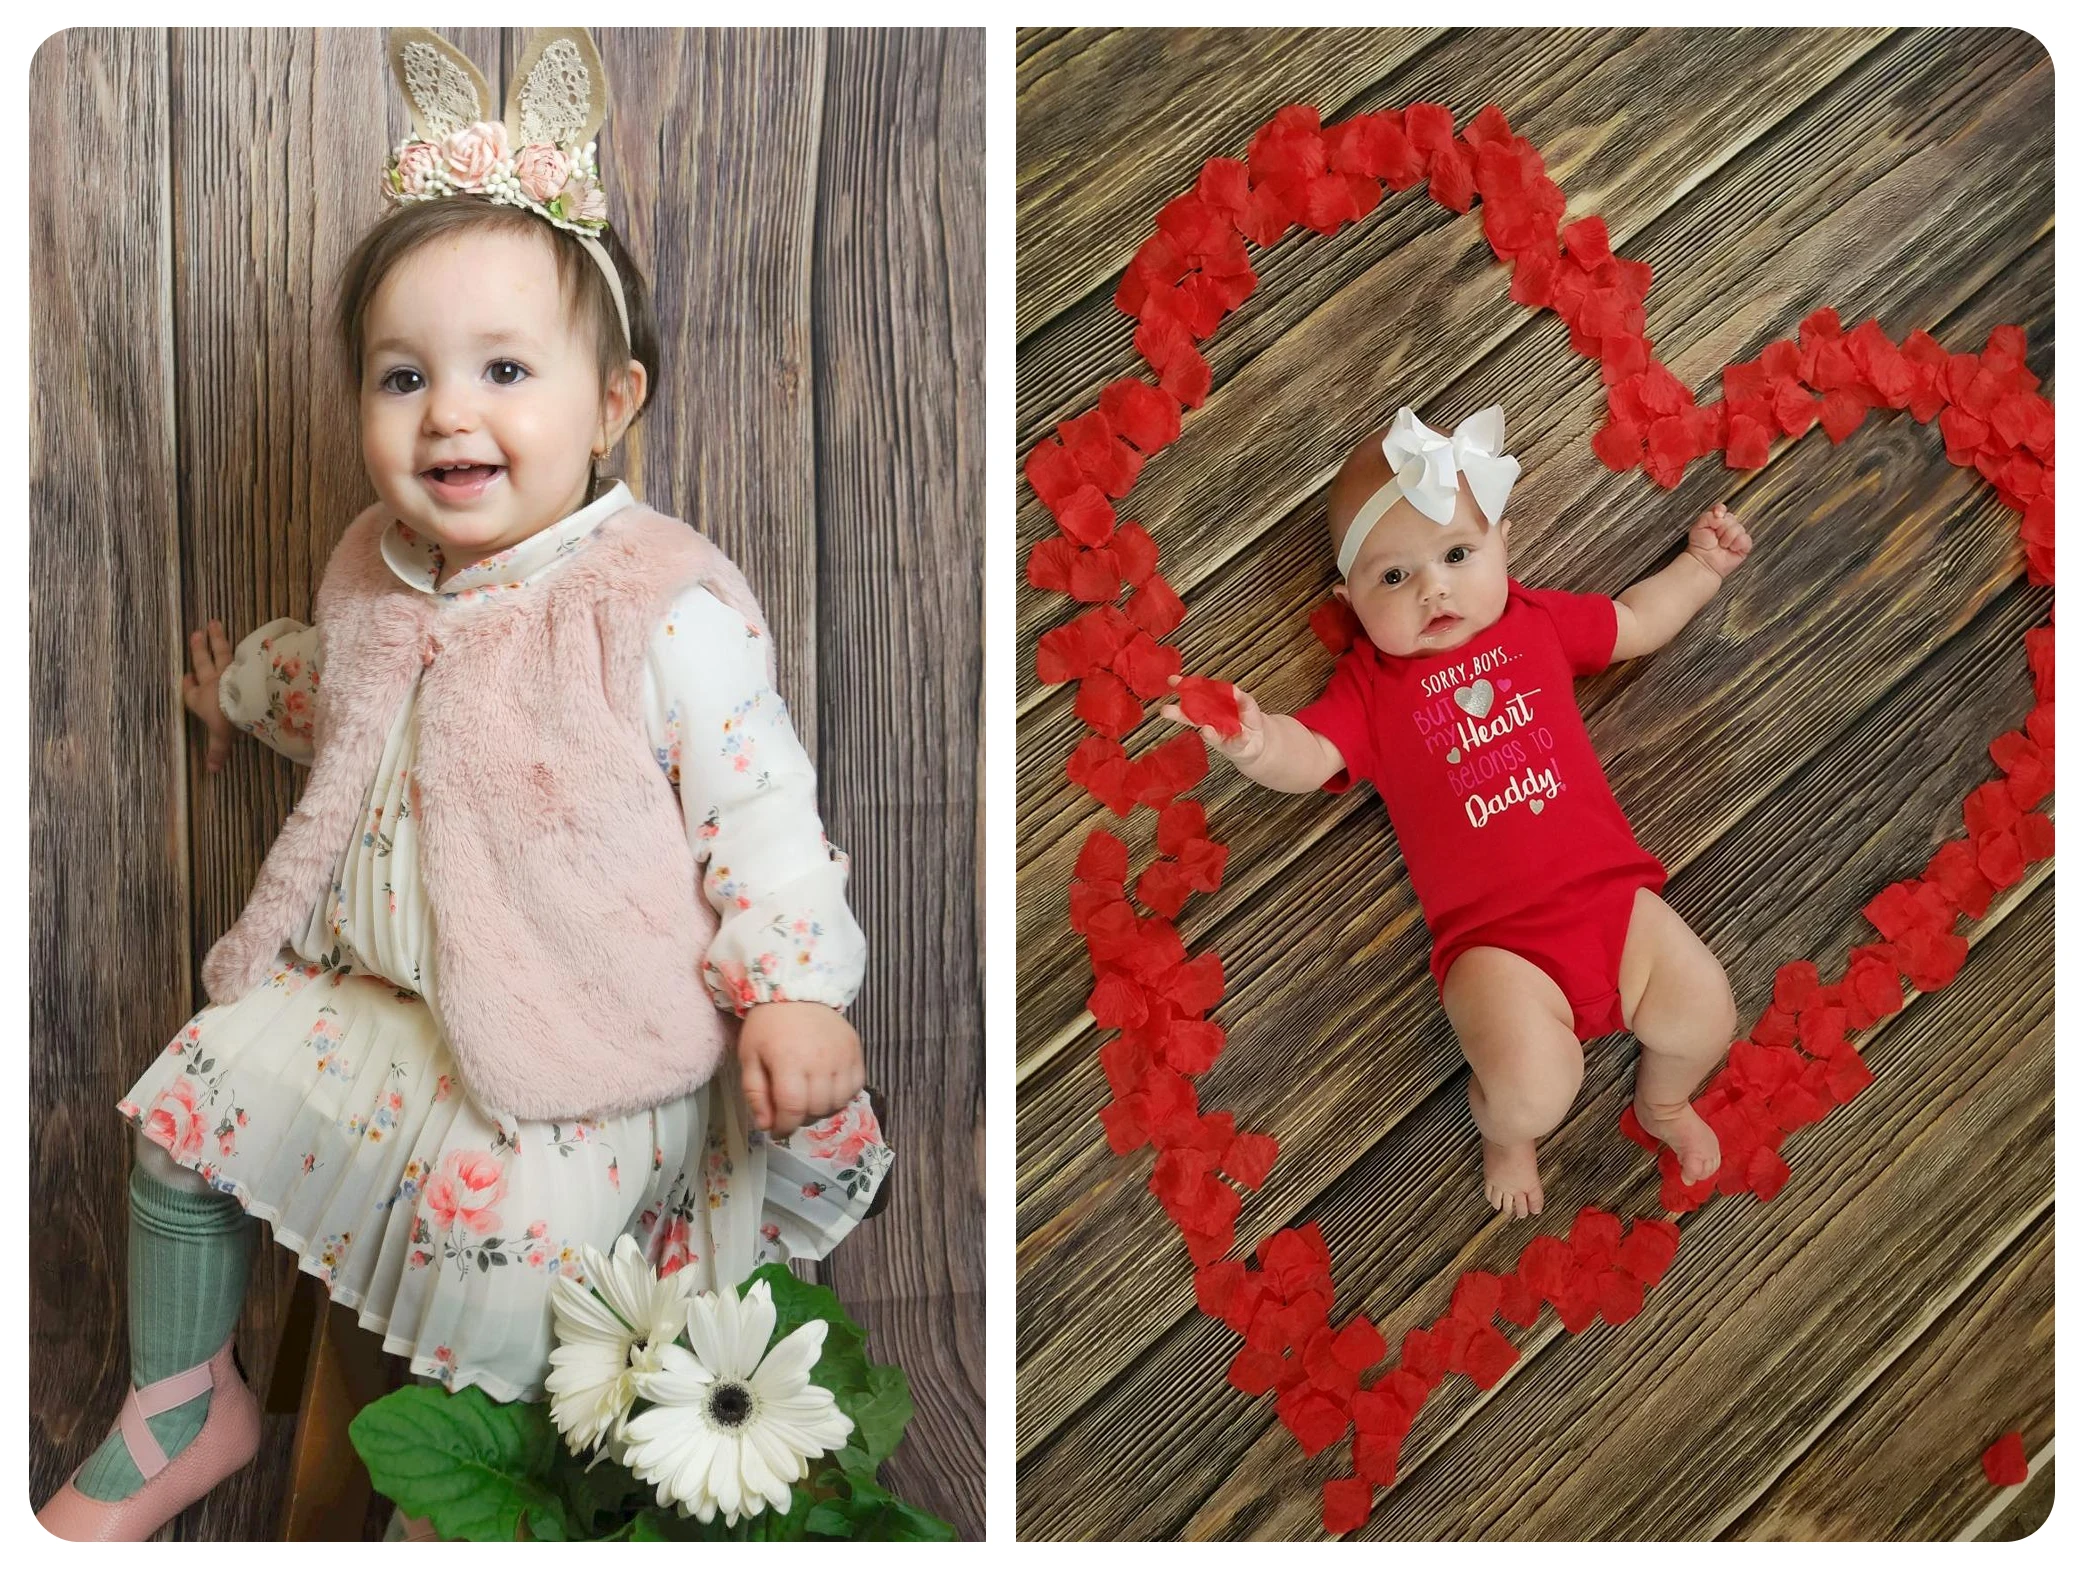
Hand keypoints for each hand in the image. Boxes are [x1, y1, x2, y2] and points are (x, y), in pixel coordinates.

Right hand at [181, 620, 234, 772]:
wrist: (243, 698)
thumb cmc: (227, 718)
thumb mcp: (222, 737)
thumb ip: (218, 750)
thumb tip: (212, 770)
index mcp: (202, 698)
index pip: (191, 691)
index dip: (189, 684)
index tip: (186, 674)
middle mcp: (213, 681)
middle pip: (203, 663)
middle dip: (199, 650)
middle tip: (196, 634)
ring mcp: (229, 669)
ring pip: (221, 651)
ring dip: (217, 639)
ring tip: (214, 623)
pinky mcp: (245, 661)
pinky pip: (243, 650)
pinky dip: (243, 643)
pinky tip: (248, 635)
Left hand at [738, 1001, 864, 1136]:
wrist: (796, 992)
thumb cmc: (767, 1027)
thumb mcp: (749, 1058)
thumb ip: (755, 1094)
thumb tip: (766, 1126)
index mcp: (789, 1061)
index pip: (793, 1109)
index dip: (784, 1127)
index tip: (777, 1129)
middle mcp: (820, 1061)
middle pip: (816, 1109)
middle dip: (800, 1118)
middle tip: (790, 1109)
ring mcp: (842, 1056)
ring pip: (838, 1103)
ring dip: (821, 1109)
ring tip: (808, 1098)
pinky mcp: (856, 1051)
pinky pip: (855, 1088)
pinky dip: (841, 1096)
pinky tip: (827, 1087)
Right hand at [1157, 674, 1265, 764]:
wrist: (1258, 742)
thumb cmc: (1247, 721)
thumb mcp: (1246, 704)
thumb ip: (1241, 698)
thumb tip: (1234, 690)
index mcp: (1209, 710)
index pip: (1194, 698)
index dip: (1183, 688)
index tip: (1172, 681)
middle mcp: (1210, 724)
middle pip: (1192, 719)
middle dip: (1178, 714)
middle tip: (1166, 710)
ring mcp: (1221, 738)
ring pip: (1212, 736)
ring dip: (1209, 733)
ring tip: (1206, 730)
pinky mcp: (1234, 748)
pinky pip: (1236, 743)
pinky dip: (1240, 739)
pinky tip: (1244, 736)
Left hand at [1685, 503, 1751, 579]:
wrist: (1702, 561)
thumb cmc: (1700, 546)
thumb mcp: (1698, 526)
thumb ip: (1708, 516)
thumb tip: (1719, 514)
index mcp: (1718, 520)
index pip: (1723, 508)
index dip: (1720, 510)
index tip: (1717, 515)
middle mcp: (1728, 526)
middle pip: (1731, 518)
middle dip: (1721, 528)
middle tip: (1715, 536)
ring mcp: (1737, 536)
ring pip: (1738, 528)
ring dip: (1727, 537)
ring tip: (1721, 544)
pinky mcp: (1743, 546)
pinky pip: (1745, 539)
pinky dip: (1736, 544)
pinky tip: (1730, 548)